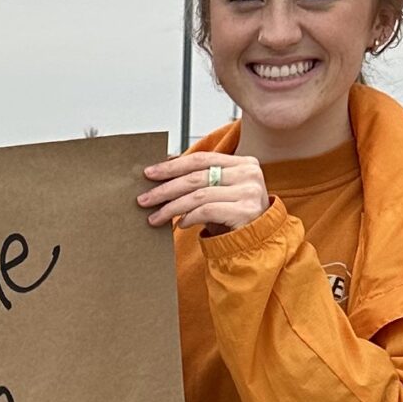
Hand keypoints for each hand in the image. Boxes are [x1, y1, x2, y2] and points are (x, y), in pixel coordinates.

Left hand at [140, 152, 268, 235]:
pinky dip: (188, 218)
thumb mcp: (219, 192)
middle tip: (144, 198)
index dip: (172, 165)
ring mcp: (250, 192)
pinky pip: (207, 211)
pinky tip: (180, 224)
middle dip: (165, 188)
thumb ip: (199, 179)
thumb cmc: (234, 216)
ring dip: (171, 207)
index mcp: (243, 163)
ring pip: (198, 195)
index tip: (149, 173)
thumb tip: (162, 168)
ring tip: (154, 217)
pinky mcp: (246, 211)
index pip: (201, 159)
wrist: (258, 242)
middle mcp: (249, 174)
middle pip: (196, 177)